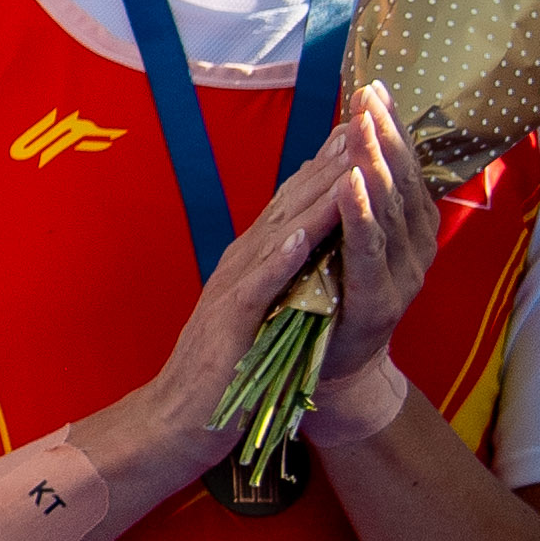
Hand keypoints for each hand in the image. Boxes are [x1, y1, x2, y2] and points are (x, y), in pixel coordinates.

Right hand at [86, 126, 373, 491]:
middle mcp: (240, 264)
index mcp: (251, 261)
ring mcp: (233, 292)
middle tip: (363, 121)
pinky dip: (278, 259)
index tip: (361, 128)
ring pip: (279, 234)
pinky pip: (257, 288)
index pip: (294, 203)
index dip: (327, 164)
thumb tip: (308, 239)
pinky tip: (300, 235)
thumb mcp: (258, 308)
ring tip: (344, 161)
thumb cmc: (222, 368)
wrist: (176, 418)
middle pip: (290, 204)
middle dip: (330, 163)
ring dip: (313, 197)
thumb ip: (278, 271)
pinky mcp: (229, 326)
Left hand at [311, 84, 445, 391]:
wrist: (328, 370)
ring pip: (387, 211)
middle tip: (369, 96)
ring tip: (362, 126)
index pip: (402, 169)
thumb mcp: (345, 240)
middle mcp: (412, 249)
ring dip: (375, 165)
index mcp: (407, 230)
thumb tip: (348, 136)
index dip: (390, 129)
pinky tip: (350, 183)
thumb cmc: (332, 297)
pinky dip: (359, 214)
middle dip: (383, 137)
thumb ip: (351, 196)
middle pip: (400, 182)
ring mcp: (398, 276)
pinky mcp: (374, 302)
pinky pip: (364, 250)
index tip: (374, 88)